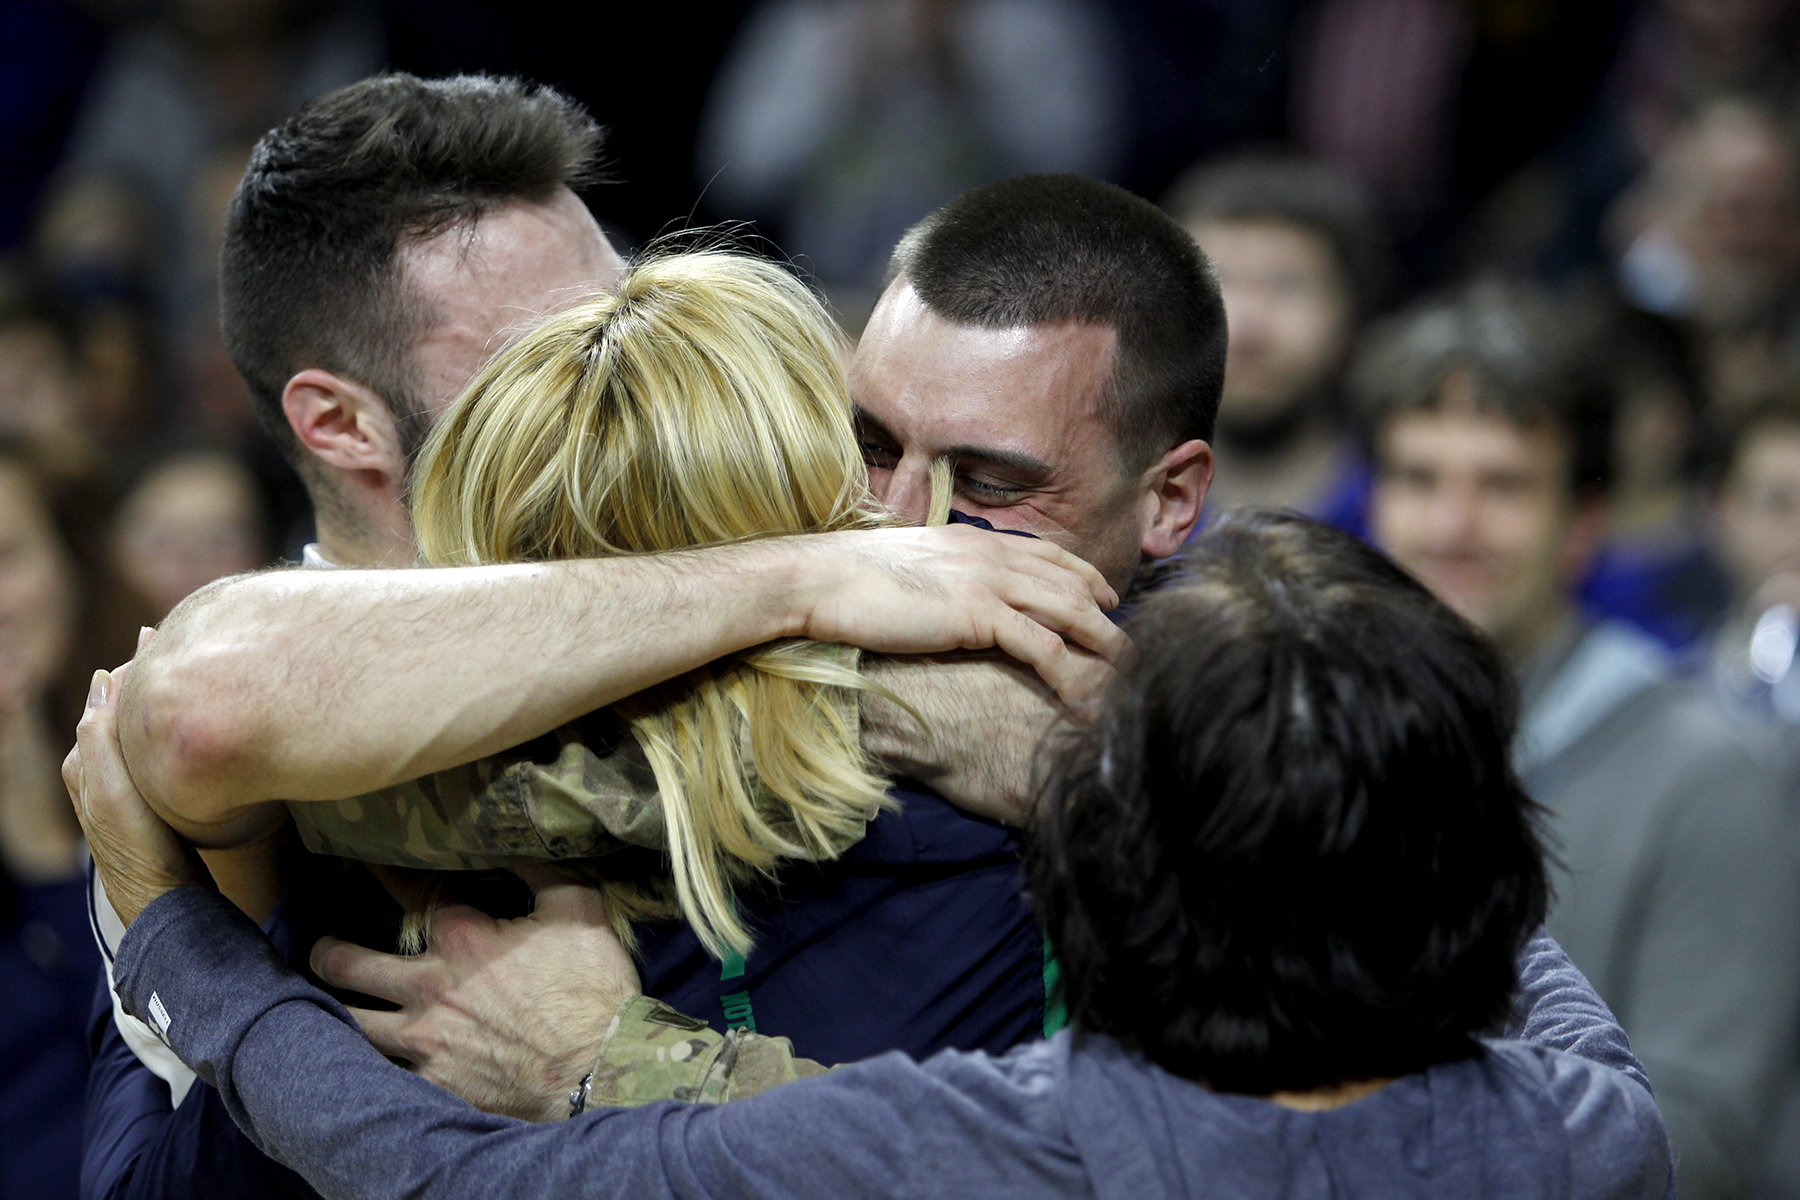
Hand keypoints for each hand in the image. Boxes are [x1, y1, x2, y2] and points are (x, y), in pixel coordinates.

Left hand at [63, 666, 208, 926]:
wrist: (172, 909)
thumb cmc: (144, 855)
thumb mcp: (113, 793)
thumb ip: (100, 737)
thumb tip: (104, 677)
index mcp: (84, 766)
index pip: (108, 699)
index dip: (136, 667)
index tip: (167, 635)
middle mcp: (102, 775)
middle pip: (126, 711)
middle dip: (150, 679)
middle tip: (186, 641)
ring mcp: (131, 790)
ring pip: (145, 731)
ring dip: (165, 702)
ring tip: (195, 672)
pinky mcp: (157, 805)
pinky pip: (162, 752)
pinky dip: (175, 729)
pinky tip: (199, 725)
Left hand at [309, 864, 639, 1121]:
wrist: (600, 1070)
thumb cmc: (593, 989)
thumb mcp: (580, 910)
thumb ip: (542, 870)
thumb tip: (513, 843)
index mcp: (463, 939)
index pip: (410, 893)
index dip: (383, 873)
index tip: (364, 860)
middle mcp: (430, 987)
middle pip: (349, 965)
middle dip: (327, 951)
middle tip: (321, 948)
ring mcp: (426, 1041)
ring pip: (353, 1024)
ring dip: (335, 1011)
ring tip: (326, 1006)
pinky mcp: (434, 1085)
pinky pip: (383, 1076)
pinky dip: (371, 1068)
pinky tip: (363, 1065)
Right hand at [794, 525, 1128, 698]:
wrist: (823, 579)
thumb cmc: (854, 579)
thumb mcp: (914, 568)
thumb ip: (945, 575)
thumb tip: (951, 594)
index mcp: (977, 541)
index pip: (1049, 554)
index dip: (1084, 576)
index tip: (1106, 598)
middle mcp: (992, 555)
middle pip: (1070, 584)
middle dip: (1106, 616)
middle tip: (1130, 647)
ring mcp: (989, 582)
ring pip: (1069, 612)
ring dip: (1102, 646)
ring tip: (1125, 675)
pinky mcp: (979, 615)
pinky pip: (1042, 646)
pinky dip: (1070, 674)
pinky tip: (1082, 699)